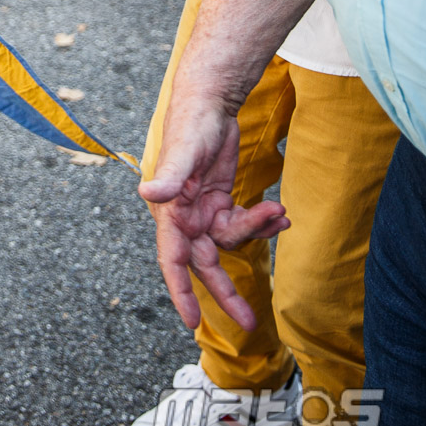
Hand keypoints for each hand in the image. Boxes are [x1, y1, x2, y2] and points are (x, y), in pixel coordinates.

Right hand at [140, 94, 289, 330]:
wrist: (211, 103)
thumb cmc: (192, 123)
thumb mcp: (184, 151)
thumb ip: (169, 177)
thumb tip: (147, 194)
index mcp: (172, 212)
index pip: (173, 260)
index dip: (180, 292)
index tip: (191, 322)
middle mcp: (186, 217)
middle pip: (206, 265)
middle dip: (226, 293)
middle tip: (249, 322)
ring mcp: (205, 210)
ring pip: (231, 241)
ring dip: (255, 231)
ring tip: (277, 211)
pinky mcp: (221, 200)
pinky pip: (242, 224)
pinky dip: (262, 222)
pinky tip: (278, 213)